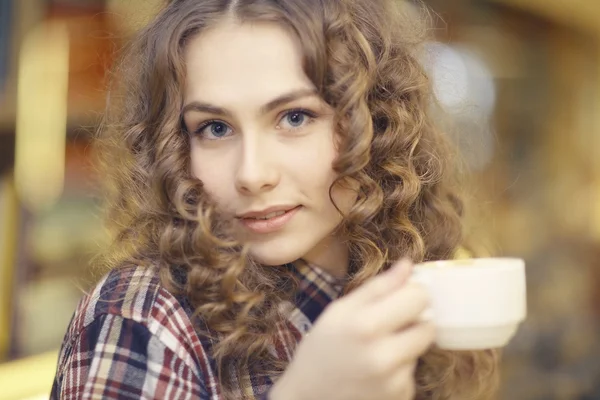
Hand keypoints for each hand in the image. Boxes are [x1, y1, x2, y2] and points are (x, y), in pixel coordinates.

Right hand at [271, 259, 434, 399]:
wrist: (309, 397)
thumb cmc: (322, 348)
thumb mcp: (340, 310)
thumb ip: (377, 286)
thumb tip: (408, 265)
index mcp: (365, 325)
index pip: (418, 297)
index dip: (412, 293)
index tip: (401, 296)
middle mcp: (383, 355)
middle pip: (428, 325)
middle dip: (414, 320)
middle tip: (391, 323)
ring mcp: (394, 380)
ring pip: (421, 348)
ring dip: (407, 344)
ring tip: (378, 348)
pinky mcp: (401, 396)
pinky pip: (413, 371)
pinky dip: (401, 367)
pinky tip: (378, 370)